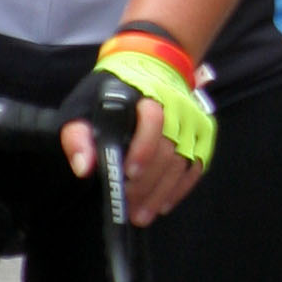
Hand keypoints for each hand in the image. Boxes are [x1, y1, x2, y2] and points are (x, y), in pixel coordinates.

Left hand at [59, 96, 206, 225]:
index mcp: (145, 93)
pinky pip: (197, 165)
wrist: (151, 66)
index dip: (143, 148)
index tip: (127, 173)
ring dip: (162, 192)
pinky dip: (181, 188)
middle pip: (168, 149)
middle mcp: (176, 106)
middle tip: (128, 205)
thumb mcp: (84, 105)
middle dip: (148, 182)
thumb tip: (84, 167)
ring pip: (183, 162)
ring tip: (141, 215)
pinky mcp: (203, 133)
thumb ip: (79, 135)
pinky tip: (163, 205)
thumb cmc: (112, 92)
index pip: (153, 119)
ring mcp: (193, 121)